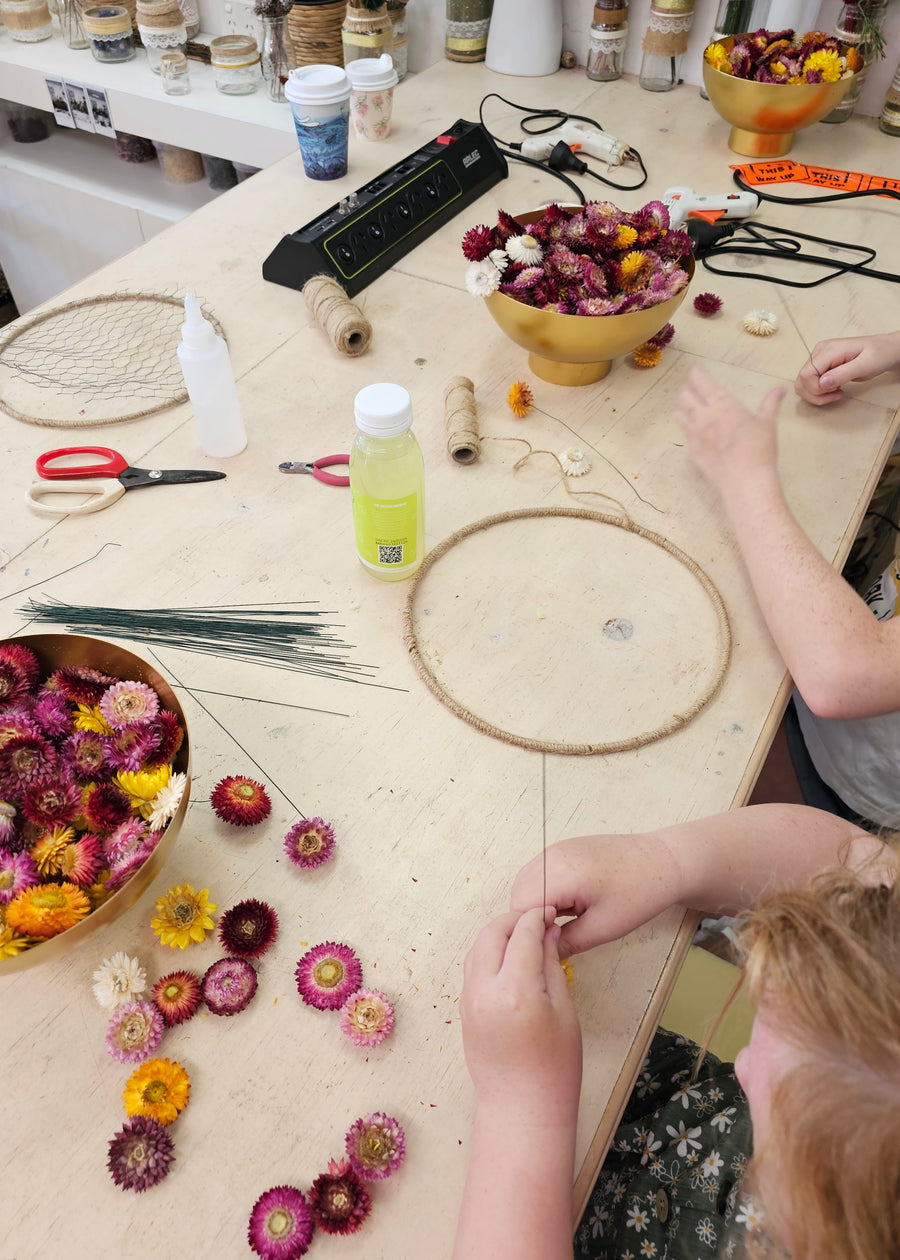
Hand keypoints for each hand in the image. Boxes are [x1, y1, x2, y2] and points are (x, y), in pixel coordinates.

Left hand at [460, 908, 581, 1122]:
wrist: (522, 1110)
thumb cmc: (554, 1069)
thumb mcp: (564, 1012)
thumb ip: (551, 965)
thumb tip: (548, 933)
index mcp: (516, 992)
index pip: (523, 934)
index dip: (538, 917)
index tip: (550, 912)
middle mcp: (485, 992)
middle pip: (491, 933)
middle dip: (513, 920)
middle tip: (536, 920)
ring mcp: (469, 1002)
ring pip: (476, 949)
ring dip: (497, 935)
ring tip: (524, 938)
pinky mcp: (464, 1012)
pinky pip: (473, 970)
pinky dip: (488, 956)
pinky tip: (510, 961)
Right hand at [510, 833, 683, 957]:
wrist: (663, 862)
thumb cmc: (639, 892)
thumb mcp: (603, 928)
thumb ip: (566, 943)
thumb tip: (542, 956)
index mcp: (558, 874)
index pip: (520, 909)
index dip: (531, 932)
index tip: (550, 945)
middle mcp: (551, 856)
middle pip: (518, 894)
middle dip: (531, 918)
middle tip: (559, 934)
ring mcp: (556, 849)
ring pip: (526, 882)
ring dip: (537, 904)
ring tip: (567, 918)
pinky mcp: (563, 849)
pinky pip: (539, 872)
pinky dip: (546, 890)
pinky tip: (569, 903)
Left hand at [674, 365, 784, 493]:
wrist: (744, 480)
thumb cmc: (759, 448)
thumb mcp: (767, 423)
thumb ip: (770, 404)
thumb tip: (781, 389)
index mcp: (723, 404)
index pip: (702, 382)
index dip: (696, 374)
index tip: (695, 369)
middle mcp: (704, 416)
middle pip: (685, 396)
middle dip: (686, 388)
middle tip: (690, 386)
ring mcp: (695, 434)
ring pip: (679, 413)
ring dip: (681, 405)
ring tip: (686, 403)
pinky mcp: (692, 450)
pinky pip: (683, 433)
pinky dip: (685, 426)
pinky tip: (690, 427)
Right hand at [794, 332, 899, 405]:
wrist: (884, 349)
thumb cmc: (878, 355)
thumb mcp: (865, 366)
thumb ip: (842, 374)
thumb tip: (821, 383)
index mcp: (829, 350)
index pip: (807, 374)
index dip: (816, 390)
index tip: (836, 391)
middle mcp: (819, 351)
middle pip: (801, 380)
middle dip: (815, 394)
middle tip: (836, 395)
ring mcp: (818, 357)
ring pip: (802, 383)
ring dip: (815, 394)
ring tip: (834, 392)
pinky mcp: (820, 363)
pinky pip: (809, 382)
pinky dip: (817, 391)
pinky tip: (833, 389)